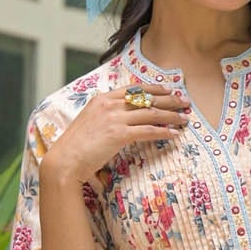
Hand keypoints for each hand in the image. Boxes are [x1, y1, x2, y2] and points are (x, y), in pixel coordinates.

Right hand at [41, 84, 190, 188]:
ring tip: (185, 118)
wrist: (65, 160)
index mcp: (102, 98)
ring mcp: (114, 118)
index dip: (154, 88)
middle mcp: (109, 104)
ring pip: (150, 113)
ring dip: (171, 115)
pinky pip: (148, 130)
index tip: (169, 89)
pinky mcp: (119, 134)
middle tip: (185, 101)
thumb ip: (106, 115)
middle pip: (146, 98)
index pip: (134, 88)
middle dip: (169, 99)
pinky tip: (174, 134)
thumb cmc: (76, 147)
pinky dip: (163, 131)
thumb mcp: (91, 122)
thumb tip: (122, 118)